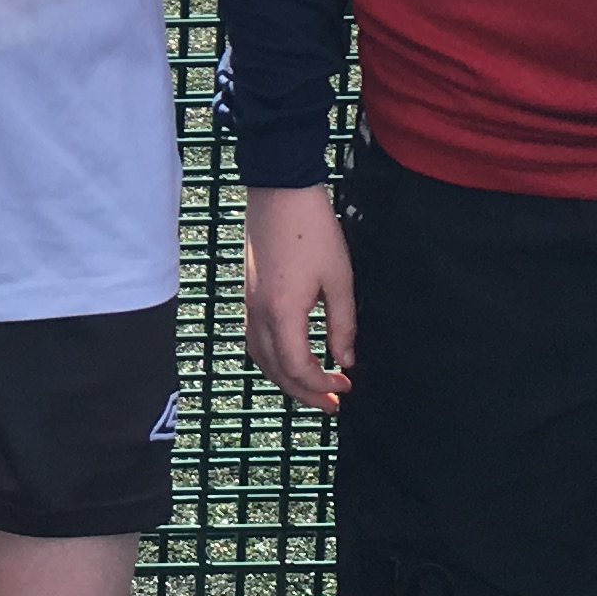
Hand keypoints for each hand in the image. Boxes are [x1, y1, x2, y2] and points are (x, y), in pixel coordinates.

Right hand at [242, 188, 356, 412]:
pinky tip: (292, 358)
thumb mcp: (339, 279)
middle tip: (333, 404)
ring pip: (261, 358)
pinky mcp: (250, 294)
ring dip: (286, 379)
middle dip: (304, 393)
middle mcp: (260, 314)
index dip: (322, 385)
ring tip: (313, 387)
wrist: (280, 191)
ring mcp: (250, 304)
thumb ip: (342, 324)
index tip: (347, 387)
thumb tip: (345, 359)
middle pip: (276, 371)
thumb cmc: (313, 230)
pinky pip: (256, 340)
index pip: (298, 368)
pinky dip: (273, 359)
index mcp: (283, 313)